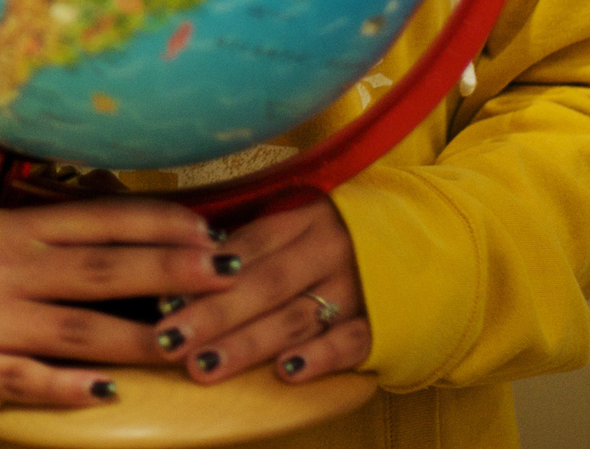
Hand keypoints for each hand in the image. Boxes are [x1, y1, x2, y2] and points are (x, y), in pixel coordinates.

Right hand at [0, 197, 235, 407]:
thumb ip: (52, 220)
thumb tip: (125, 207)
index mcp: (14, 228)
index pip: (99, 221)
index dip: (157, 224)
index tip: (208, 229)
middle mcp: (7, 271)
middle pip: (103, 272)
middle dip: (170, 272)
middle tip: (226, 274)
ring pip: (79, 331)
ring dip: (139, 338)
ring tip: (189, 341)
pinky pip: (31, 380)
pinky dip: (71, 387)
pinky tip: (112, 391)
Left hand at [149, 197, 369, 386]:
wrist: (427, 242)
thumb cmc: (339, 235)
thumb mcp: (301, 221)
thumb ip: (253, 240)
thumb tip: (186, 261)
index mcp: (305, 218)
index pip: (249, 245)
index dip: (205, 272)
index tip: (163, 299)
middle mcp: (330, 249)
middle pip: (265, 284)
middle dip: (213, 315)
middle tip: (170, 340)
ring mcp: (358, 286)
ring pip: (297, 317)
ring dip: (248, 344)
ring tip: (205, 364)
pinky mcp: (384, 322)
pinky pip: (351, 342)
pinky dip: (320, 357)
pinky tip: (286, 371)